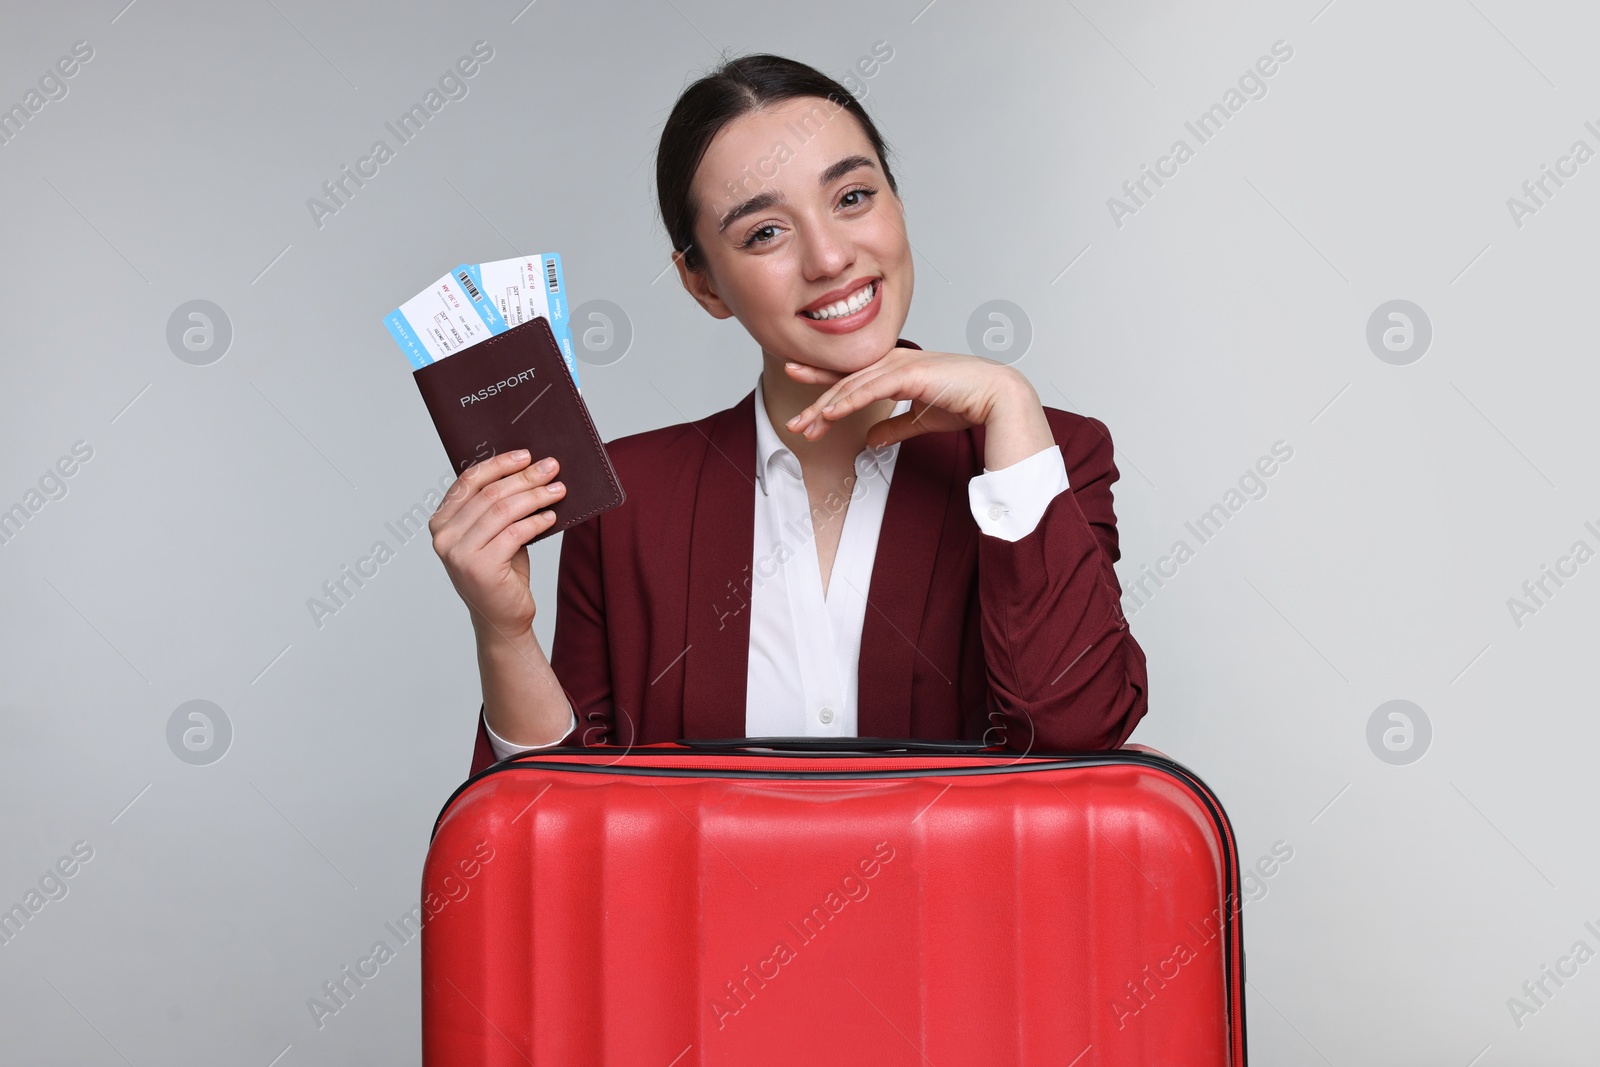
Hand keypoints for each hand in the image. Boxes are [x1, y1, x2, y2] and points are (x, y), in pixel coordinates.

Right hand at [429, 450, 566, 635]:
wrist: (502, 619)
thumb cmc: (501, 573)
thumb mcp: (494, 535)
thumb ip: (497, 507)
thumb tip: (529, 469)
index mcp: (441, 523)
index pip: (468, 482)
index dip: (498, 464)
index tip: (526, 455)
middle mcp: (444, 537)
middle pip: (489, 494)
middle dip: (525, 477)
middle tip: (551, 467)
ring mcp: (458, 554)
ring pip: (503, 511)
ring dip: (535, 496)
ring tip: (558, 489)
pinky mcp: (480, 568)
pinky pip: (515, 533)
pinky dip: (537, 521)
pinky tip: (552, 516)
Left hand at [783, 347, 1053, 468]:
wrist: (998, 398)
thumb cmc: (967, 404)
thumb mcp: (921, 420)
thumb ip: (895, 427)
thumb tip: (871, 440)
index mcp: (898, 367)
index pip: (852, 373)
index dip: (823, 378)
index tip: (796, 381)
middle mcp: (896, 360)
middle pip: (845, 379)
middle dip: (816, 400)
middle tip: (794, 421)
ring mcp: (902, 364)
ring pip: (852, 385)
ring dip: (826, 407)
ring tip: (805, 426)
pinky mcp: (910, 373)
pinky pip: (869, 388)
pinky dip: (847, 400)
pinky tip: (828, 413)